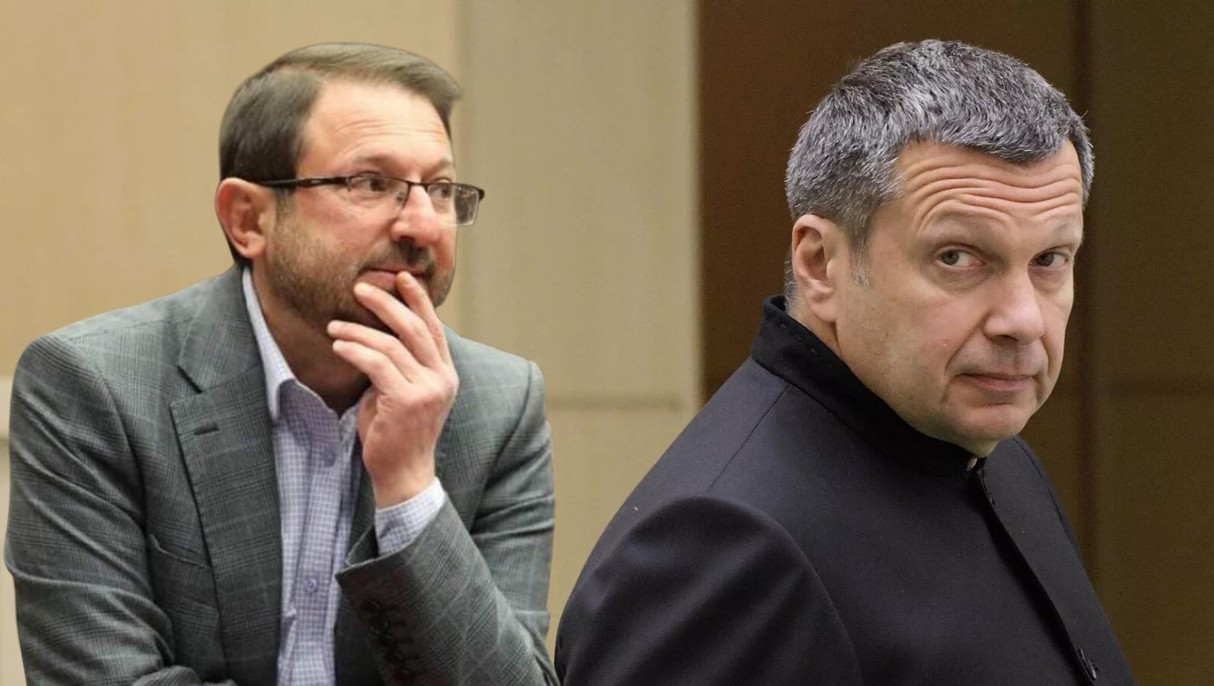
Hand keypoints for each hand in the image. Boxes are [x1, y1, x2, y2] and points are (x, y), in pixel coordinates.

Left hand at [327, 272, 458, 507]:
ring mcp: (428, 390)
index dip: (418, 300)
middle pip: (415, 328)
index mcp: (446, 374)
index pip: (433, 327)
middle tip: (361, 288)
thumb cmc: (396, 433)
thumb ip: (398, 365)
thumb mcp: (403, 392)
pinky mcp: (407, 401)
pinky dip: (355, 350)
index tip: (401, 278)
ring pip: (391, 345)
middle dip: (387, 303)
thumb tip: (375, 335)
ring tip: (334, 326)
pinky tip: (338, 345)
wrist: (404, 474)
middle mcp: (442, 378)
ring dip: (358, 331)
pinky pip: (377, 365)